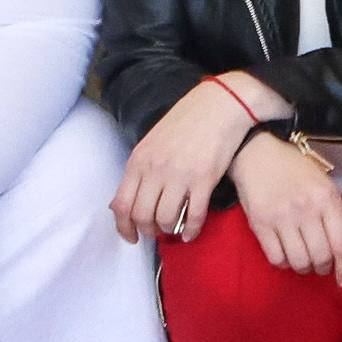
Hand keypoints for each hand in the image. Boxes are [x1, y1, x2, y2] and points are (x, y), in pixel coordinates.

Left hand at [111, 71, 265, 242]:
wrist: (220, 104)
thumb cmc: (186, 122)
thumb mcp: (152, 142)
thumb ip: (139, 170)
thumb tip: (124, 202)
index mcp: (139, 160)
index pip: (122, 204)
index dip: (124, 228)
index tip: (132, 237)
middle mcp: (156, 169)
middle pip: (142, 216)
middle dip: (148, 231)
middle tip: (157, 232)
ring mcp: (180, 174)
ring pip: (166, 219)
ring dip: (169, 230)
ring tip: (174, 228)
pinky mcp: (204, 179)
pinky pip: (193, 215)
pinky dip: (191, 230)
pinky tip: (191, 233)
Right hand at [229, 125, 341, 284]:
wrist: (258, 154)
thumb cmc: (297, 172)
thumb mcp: (327, 190)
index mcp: (328, 198)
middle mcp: (306, 208)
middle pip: (322, 257)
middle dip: (324, 267)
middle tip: (322, 263)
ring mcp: (282, 216)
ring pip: (299, 261)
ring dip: (305, 267)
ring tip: (304, 258)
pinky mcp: (260, 223)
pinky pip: (277, 259)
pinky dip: (285, 263)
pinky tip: (286, 252)